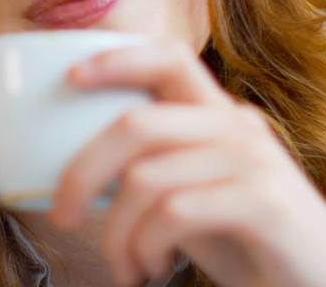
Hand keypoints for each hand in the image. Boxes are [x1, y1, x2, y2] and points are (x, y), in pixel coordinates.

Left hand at [49, 40, 325, 286]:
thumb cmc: (251, 244)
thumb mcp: (196, 194)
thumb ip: (157, 168)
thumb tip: (81, 168)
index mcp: (220, 116)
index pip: (169, 58)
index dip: (117, 59)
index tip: (70, 79)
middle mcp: (238, 127)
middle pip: (136, 124)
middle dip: (82, 172)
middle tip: (61, 216)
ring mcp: (254, 162)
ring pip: (145, 179)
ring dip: (117, 235)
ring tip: (125, 267)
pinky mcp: (264, 203)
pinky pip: (174, 214)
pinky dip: (145, 248)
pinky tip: (149, 270)